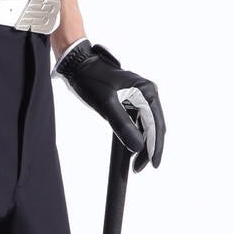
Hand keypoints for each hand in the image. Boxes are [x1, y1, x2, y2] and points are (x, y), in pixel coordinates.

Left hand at [54, 38, 164, 170]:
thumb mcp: (106, 104)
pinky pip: (138, 121)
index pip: (156, 125)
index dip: (155, 147)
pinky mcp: (130, 100)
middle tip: (140, 168)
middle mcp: (147, 93)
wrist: (77, 64)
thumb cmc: (91, 80)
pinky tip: (131, 149)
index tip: (152, 165)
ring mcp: (139, 97)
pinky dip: (136, 135)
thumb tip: (138, 147)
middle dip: (150, 148)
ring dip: (143, 144)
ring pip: (147, 126)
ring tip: (136, 163)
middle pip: (155, 127)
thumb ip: (122, 125)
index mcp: (147, 92)